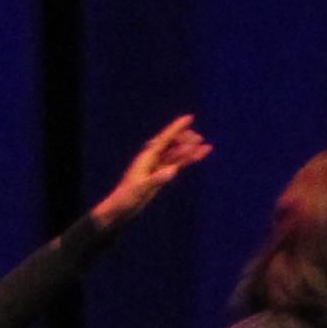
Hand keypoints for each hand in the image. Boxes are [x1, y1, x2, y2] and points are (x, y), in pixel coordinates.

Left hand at [91, 114, 212, 226]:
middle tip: (199, 139)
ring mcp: (156, 167)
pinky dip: (187, 160)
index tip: (189, 118)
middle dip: (185, 138)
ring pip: (176, 154)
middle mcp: (151, 159)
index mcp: (146, 158)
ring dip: (190, 150)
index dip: (177, 128)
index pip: (164, 139)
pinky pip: (176, 164)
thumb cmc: (126, 199)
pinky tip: (197, 157)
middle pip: (171, 143)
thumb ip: (155, 180)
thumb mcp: (140, 189)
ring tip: (207, 147)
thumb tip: (173, 171)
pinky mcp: (160, 175)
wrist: (119, 210)